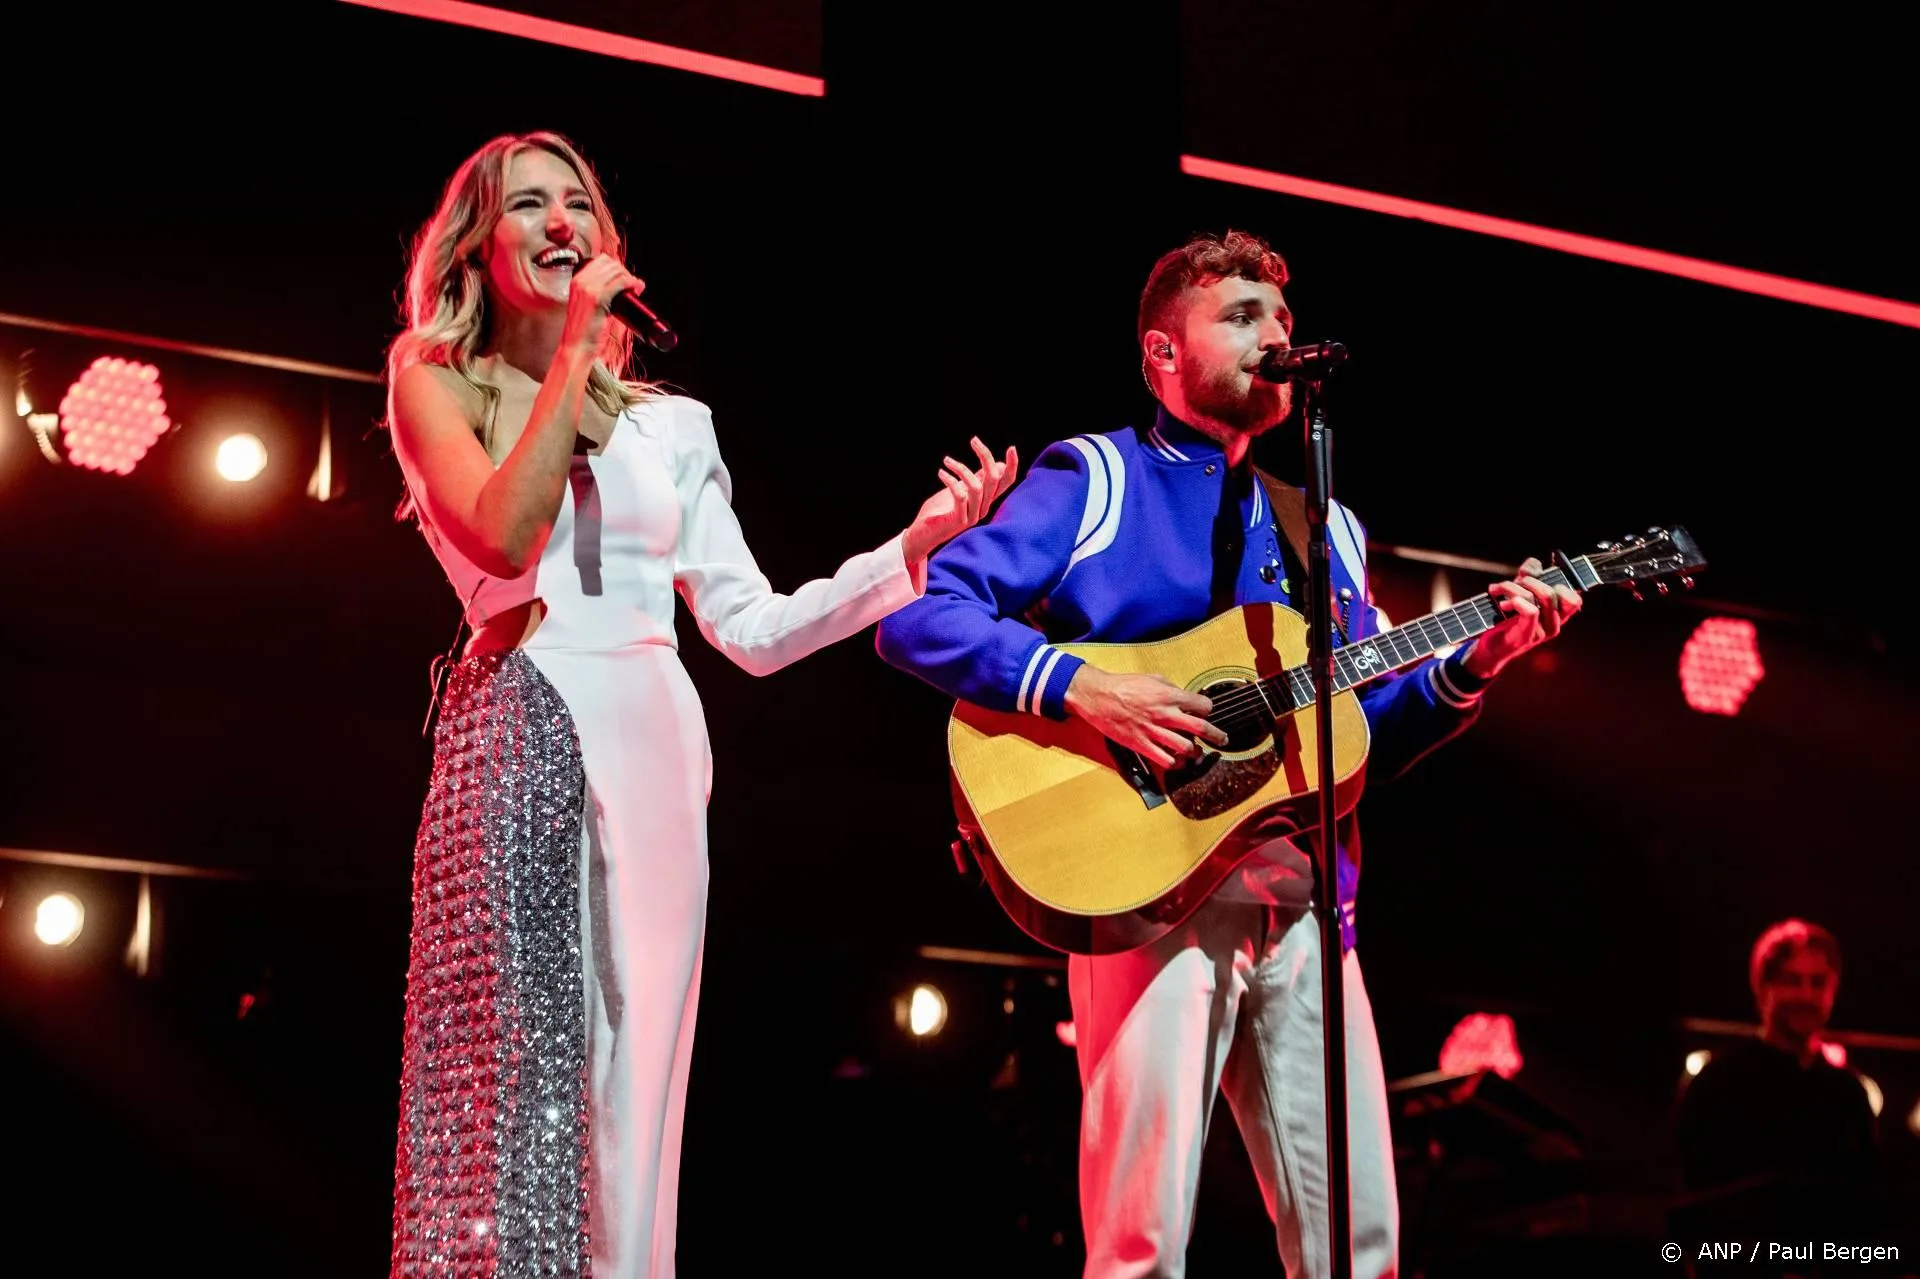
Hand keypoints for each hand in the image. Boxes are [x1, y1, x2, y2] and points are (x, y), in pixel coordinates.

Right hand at [562, 254, 645, 351]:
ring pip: (617, 271)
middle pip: (610, 264)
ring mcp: (588, 288)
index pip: (601, 261)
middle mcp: (581, 281)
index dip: (617, 267)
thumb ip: (598, 292)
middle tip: (633, 284)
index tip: (625, 278)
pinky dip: (632, 283)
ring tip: (636, 288)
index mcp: (576, 280)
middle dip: (625, 272)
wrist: (577, 346)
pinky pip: (620, 282)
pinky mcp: (598, 298)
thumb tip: (619, 286)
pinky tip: (636, 289)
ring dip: (630, 277)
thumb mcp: (586, 305)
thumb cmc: (584, 330)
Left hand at [901, 437, 1018, 562]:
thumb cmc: (940, 511)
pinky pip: (960, 496)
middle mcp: (983, 508)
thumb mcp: (960, 490)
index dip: (1012, 466)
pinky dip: (951, 480)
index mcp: (985, 500)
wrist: (922, 536)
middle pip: (994, 479)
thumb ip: (977, 480)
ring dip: (961, 468)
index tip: (1011, 448)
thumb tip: (995, 465)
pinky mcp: (959, 521)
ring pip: (977, 486)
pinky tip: (941, 473)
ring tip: (947, 461)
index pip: (1006, 482)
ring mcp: (972, 516)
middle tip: (974, 440)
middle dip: (986, 456)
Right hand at [1063, 666, 1229, 770]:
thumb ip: (1172, 689)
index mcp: (1169, 696)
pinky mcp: (1141, 744)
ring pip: (1186, 748)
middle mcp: (1165, 714)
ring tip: (1197, 752)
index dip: (1208, 709)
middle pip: (1201, 728)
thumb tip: (1186, 698)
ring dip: (1196, 752)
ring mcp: (1154, 731)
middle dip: (1216, 736)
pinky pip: (1165, 759)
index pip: (1203, 706)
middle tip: (1222, 739)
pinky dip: (1175, 762)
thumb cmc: (1125, 685)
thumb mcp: (1153, 678)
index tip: (1206, 712)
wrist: (1100, 697)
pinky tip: (1177, 760)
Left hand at [1461, 556, 1582, 678]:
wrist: (1490, 649)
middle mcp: (1554, 624)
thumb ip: (1529, 576)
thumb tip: (1535, 564)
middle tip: (1513, 582)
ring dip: (1514, 587)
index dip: (1558, 581)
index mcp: (1557, 615)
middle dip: (1530, 580)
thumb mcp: (1519, 593)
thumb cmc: (1506, 619)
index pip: (1575, 599)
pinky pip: (1531, 612)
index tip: (1537, 575)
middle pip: (1553, 592)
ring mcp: (1542, 633)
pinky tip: (1503, 603)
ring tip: (1498, 590)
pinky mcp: (1527, 637)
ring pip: (1540, 598)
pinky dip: (1517, 600)